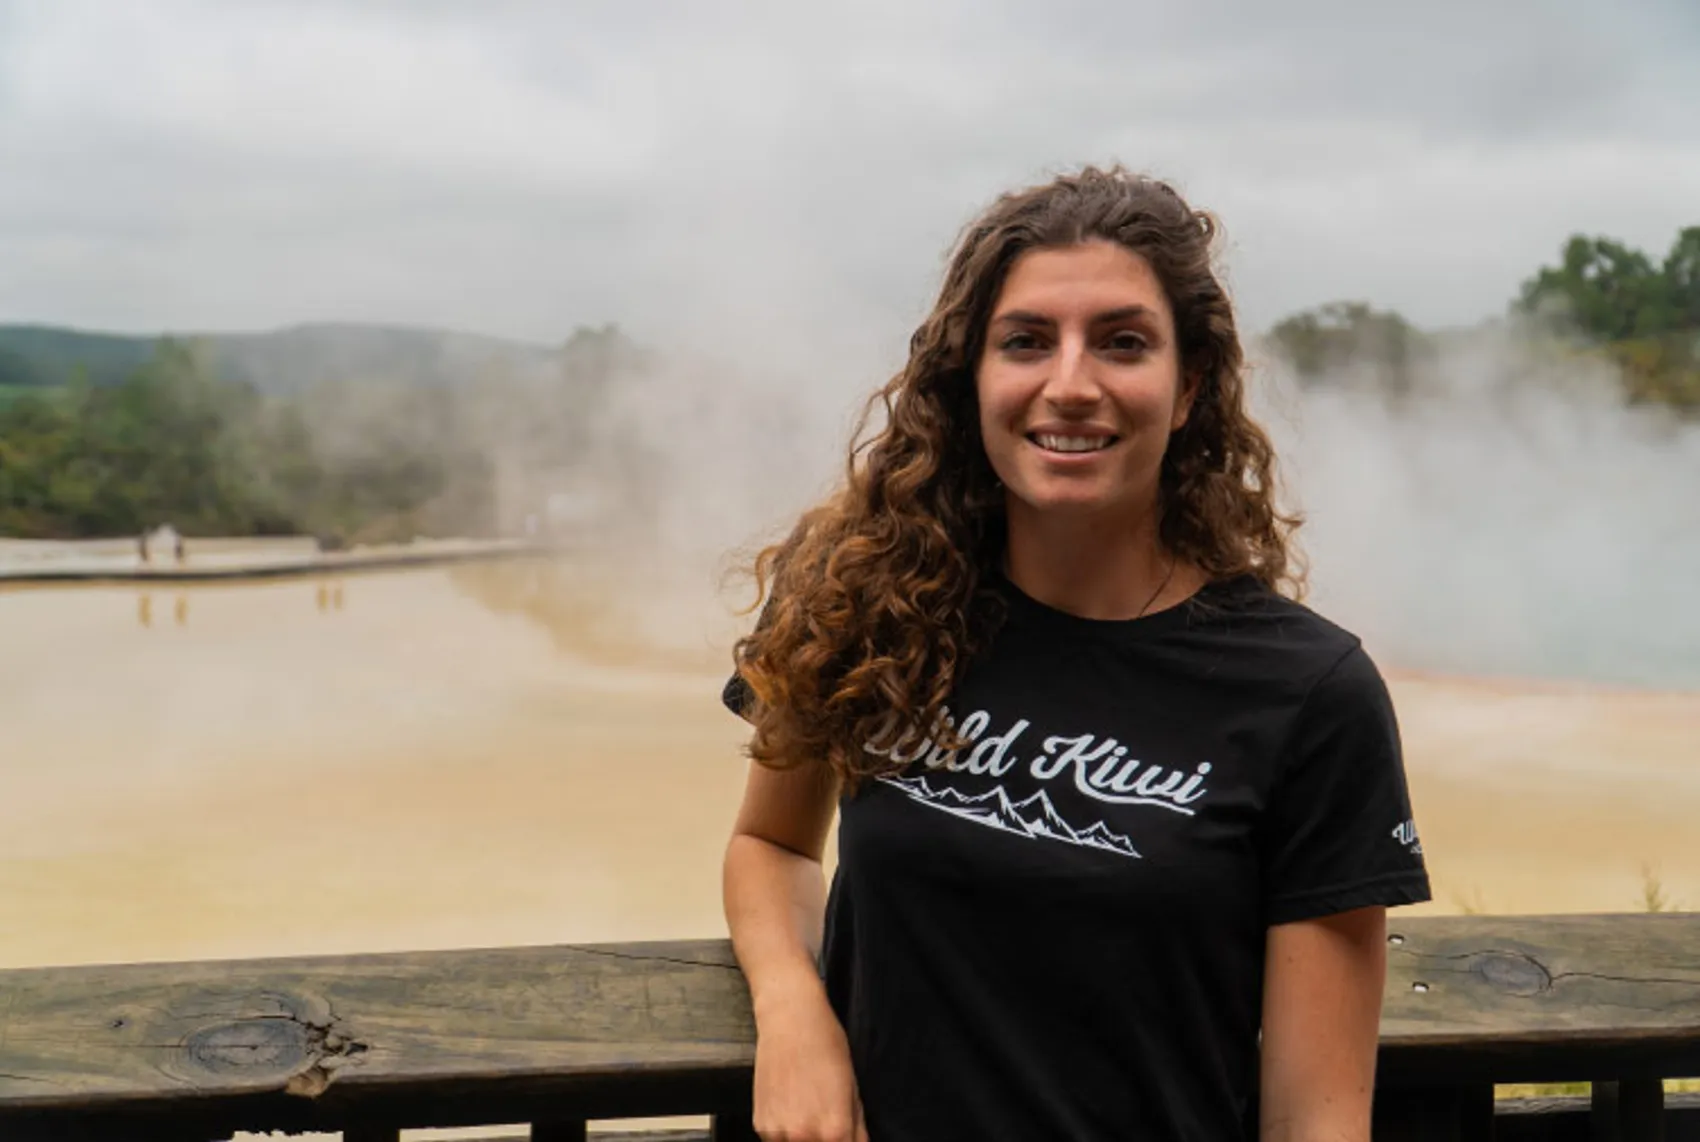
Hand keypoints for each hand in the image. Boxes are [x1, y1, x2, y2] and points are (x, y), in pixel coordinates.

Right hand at [751, 987, 868, 1141]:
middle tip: (826, 1123)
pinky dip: (786, 1133)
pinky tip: (792, 1107)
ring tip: (807, 1113)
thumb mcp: (853, 1090)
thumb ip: (857, 1131)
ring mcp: (778, 1133)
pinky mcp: (760, 1125)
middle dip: (827, 1141)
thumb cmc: (826, 1046)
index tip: (843, 1136)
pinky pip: (777, 1141)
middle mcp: (804, 1137)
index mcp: (835, 1131)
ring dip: (805, 1140)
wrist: (790, 1020)